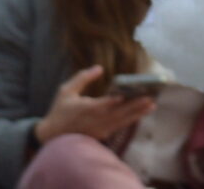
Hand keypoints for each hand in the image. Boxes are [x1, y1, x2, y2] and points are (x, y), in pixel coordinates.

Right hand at [34, 65, 154, 144]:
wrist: (52, 136)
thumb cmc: (59, 111)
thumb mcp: (66, 91)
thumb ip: (82, 78)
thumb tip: (99, 67)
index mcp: (86, 109)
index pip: (103, 105)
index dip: (114, 101)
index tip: (126, 96)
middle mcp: (95, 120)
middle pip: (118, 113)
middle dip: (135, 106)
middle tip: (151, 99)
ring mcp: (99, 129)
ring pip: (121, 121)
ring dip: (137, 114)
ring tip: (152, 106)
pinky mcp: (101, 135)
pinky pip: (119, 127)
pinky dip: (130, 121)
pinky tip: (140, 114)